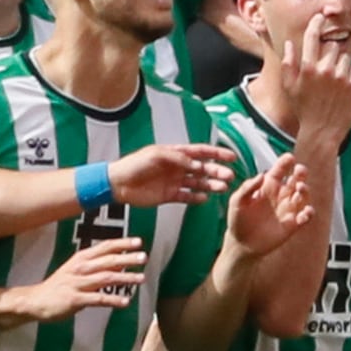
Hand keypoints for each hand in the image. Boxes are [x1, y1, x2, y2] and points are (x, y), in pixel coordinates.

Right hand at [26, 237, 146, 321]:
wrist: (36, 300)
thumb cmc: (60, 285)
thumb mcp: (78, 270)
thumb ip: (99, 266)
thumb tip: (122, 262)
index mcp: (81, 258)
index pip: (105, 247)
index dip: (122, 243)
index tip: (139, 242)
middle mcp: (80, 268)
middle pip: (108, 260)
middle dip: (127, 258)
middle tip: (144, 257)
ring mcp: (77, 283)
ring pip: (105, 278)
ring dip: (125, 277)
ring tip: (141, 279)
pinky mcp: (75, 299)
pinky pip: (97, 299)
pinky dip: (113, 300)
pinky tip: (125, 302)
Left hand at [110, 143, 237, 206]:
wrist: (118, 184)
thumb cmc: (134, 165)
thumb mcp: (157, 156)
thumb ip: (178, 159)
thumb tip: (196, 164)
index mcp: (175, 153)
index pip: (200, 152)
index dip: (216, 154)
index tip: (231, 157)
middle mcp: (177, 167)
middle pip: (203, 168)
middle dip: (217, 171)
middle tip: (229, 176)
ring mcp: (174, 181)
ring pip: (198, 183)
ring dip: (210, 184)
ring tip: (222, 188)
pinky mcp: (169, 195)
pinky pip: (187, 196)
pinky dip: (197, 197)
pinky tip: (205, 198)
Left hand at [225, 153, 313, 256]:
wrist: (241, 244)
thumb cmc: (238, 221)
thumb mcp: (237, 202)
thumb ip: (247, 188)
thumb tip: (261, 175)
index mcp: (267, 187)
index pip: (279, 171)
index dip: (285, 163)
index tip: (289, 158)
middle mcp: (280, 196)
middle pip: (295, 180)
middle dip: (300, 173)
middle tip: (299, 170)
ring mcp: (288, 209)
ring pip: (303, 195)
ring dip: (305, 190)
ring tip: (299, 188)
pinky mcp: (293, 224)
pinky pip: (306, 216)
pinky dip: (309, 213)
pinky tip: (305, 211)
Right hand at [284, 14, 350, 146]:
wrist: (322, 132)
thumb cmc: (304, 110)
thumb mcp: (289, 88)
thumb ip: (288, 64)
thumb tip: (289, 44)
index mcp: (308, 68)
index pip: (312, 37)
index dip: (316, 24)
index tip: (319, 18)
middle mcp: (325, 69)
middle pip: (332, 46)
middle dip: (329, 52)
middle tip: (326, 67)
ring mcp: (341, 76)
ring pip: (344, 56)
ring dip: (340, 63)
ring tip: (333, 80)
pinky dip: (349, 73)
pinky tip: (341, 87)